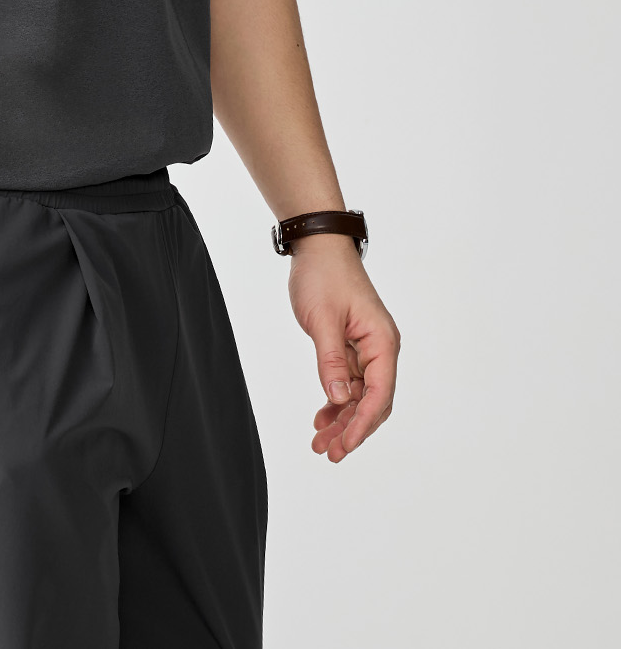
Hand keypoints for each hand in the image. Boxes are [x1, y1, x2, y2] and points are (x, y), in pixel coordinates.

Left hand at [286, 233, 399, 461]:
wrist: (318, 247)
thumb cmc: (324, 276)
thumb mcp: (323, 320)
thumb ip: (332, 362)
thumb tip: (341, 400)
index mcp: (382, 342)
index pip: (379, 394)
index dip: (363, 424)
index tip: (346, 446)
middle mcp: (381, 349)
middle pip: (374, 401)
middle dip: (353, 429)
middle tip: (329, 453)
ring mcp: (368, 349)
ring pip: (360, 396)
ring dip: (343, 419)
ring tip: (321, 443)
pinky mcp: (353, 346)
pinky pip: (349, 382)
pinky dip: (337, 401)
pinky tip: (322, 417)